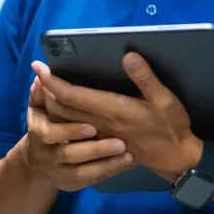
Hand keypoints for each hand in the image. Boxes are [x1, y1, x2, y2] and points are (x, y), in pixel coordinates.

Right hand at [21, 76, 136, 191]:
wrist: (37, 162)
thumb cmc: (45, 124)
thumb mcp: (39, 109)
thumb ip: (41, 93)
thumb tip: (40, 73)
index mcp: (38, 134)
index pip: (51, 134)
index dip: (71, 131)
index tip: (93, 126)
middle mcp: (46, 156)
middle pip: (70, 155)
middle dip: (95, 150)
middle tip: (121, 142)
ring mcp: (58, 174)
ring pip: (83, 173)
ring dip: (107, 164)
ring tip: (129, 154)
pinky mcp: (71, 185)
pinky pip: (92, 180)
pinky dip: (110, 172)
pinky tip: (128, 163)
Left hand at [32, 53, 202, 181]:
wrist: (175, 158)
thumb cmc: (170, 127)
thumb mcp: (164, 99)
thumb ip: (145, 77)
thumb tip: (128, 55)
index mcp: (110, 110)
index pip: (71, 95)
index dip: (52, 81)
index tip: (39, 66)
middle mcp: (99, 123)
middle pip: (61, 108)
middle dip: (46, 90)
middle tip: (39, 73)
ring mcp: (100, 134)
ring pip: (66, 120)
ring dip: (52, 104)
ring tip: (46, 87)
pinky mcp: (103, 140)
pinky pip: (74, 128)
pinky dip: (63, 116)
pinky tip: (64, 108)